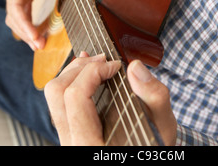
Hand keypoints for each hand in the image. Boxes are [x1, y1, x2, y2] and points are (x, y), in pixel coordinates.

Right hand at [3, 0, 65, 49]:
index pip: (15, 6)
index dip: (23, 22)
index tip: (33, 35)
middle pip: (14, 17)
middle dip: (25, 32)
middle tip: (39, 46)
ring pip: (16, 17)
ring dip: (25, 31)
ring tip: (38, 45)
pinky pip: (22, 13)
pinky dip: (28, 25)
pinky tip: (36, 34)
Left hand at [44, 53, 176, 145]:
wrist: (144, 156)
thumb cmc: (153, 145)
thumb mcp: (163, 126)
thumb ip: (154, 97)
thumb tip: (135, 67)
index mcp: (89, 144)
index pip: (76, 97)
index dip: (94, 71)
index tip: (117, 65)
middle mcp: (72, 142)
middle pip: (57, 92)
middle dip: (80, 67)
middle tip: (104, 60)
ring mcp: (68, 136)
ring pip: (54, 94)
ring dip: (75, 71)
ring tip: (96, 62)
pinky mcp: (70, 130)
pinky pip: (60, 100)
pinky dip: (74, 79)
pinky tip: (90, 72)